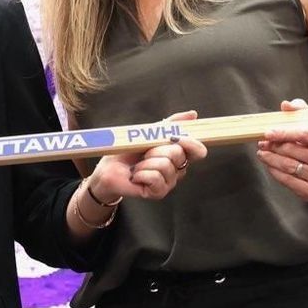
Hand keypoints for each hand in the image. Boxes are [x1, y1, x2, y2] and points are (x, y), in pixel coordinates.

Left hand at [85, 110, 207, 202]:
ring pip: (165, 165)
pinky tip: (135, 176)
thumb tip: (193, 115)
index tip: (174, 137)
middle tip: (144, 153)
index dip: (190, 143)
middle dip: (156, 149)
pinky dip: (141, 173)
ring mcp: (169, 183)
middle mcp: (178, 170)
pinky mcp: (158, 193)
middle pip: (178, 154)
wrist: (109, 168)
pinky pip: (155, 178)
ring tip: (137, 166)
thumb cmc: (129, 151)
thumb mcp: (150, 133)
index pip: (198, 151)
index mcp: (179, 155)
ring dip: (146, 162)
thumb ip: (172, 124)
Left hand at [257, 98, 307, 200]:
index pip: (305, 134)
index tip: (268, 132)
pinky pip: (287, 181)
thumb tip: (286, 105)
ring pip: (288, 166)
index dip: (285, 132)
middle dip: (273, 146)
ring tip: (262, 152)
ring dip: (270, 159)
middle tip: (262, 142)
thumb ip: (300, 111)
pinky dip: (274, 171)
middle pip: (293, 151)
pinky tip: (269, 164)